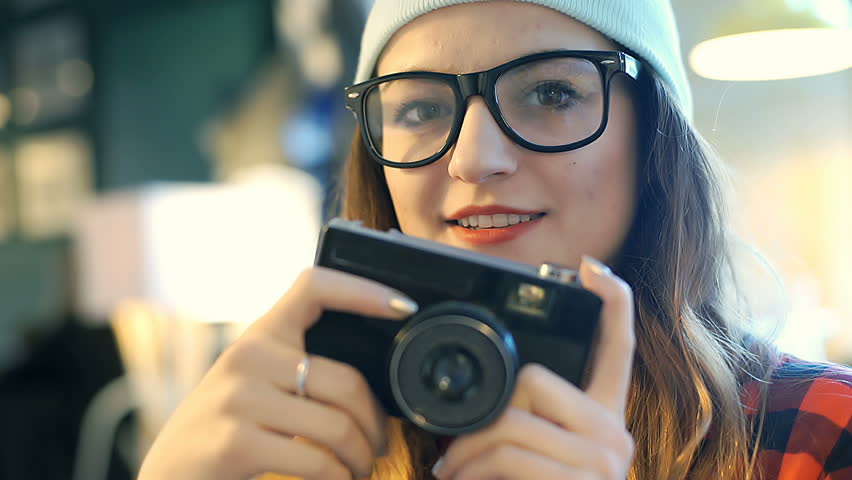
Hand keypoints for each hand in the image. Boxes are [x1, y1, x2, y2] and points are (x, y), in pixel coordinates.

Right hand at [137, 267, 417, 479]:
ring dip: (361, 459)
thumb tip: (370, 381)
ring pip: (338, 425)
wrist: (167, 478)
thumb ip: (297, 367)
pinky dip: (338, 479)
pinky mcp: (235, 441)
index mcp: (260, 335)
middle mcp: (248, 356)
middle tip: (378, 447)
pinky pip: (317, 461)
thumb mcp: (256, 385)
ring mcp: (238, 397)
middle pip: (346, 380)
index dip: (363, 289)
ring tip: (358, 470)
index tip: (403, 306)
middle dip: (375, 425)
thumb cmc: (227, 432)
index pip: (313, 286)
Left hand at [432, 255, 635, 479]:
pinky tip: (461, 479)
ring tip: (450, 469)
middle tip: (453, 448)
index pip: (619, 346)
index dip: (611, 302)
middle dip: (481, 415)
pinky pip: (510, 455)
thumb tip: (483, 402)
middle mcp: (613, 433)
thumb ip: (525, 424)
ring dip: (465, 449)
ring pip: (512, 420)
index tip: (591, 269)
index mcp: (605, 416)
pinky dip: (472, 468)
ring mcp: (602, 461)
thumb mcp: (536, 460)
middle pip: (534, 381)